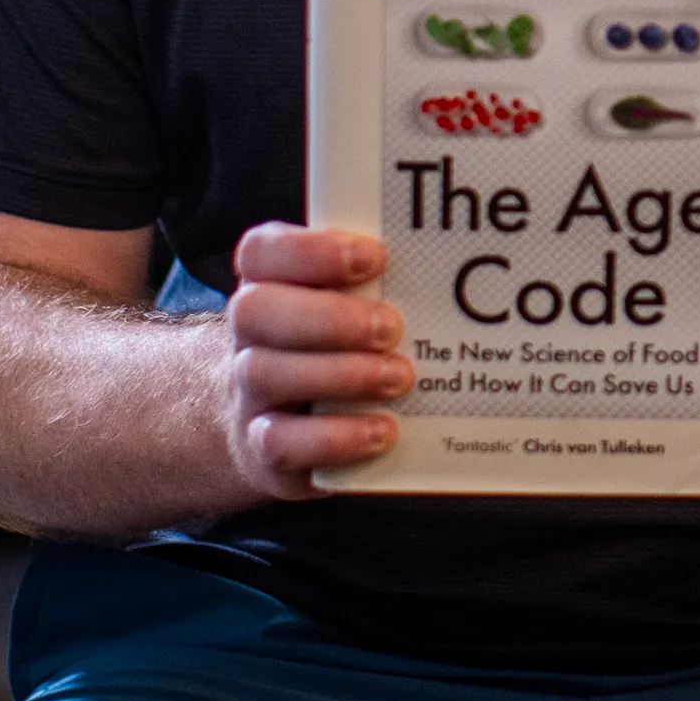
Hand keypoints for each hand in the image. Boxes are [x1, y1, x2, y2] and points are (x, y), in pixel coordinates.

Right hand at [225, 225, 413, 499]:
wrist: (279, 425)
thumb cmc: (330, 348)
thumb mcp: (344, 305)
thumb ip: (373, 285)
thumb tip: (452, 275)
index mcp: (266, 283)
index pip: (261, 253)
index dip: (311, 251)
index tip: (374, 257)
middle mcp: (247, 334)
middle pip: (255, 310)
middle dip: (329, 317)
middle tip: (391, 327)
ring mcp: (247, 392)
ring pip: (264, 373)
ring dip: (340, 374)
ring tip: (399, 378)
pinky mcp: (261, 449)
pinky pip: (278, 442)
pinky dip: (334, 438)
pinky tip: (382, 430)